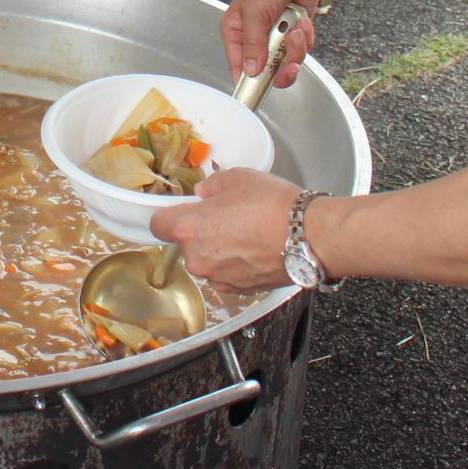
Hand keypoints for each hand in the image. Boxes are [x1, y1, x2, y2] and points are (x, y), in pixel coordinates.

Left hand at [150, 169, 302, 292]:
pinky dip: (235, 263)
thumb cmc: (273, 205)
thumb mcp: (236, 178)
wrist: (310, 236)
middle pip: (185, 244)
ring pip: (207, 260)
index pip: (157, 224)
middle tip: (225, 216)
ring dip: (218, 249)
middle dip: (199, 231)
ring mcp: (219, 278)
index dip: (168, 214)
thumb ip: (211, 187)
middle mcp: (198, 259)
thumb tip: (204, 194)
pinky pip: (227, 273)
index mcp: (189, 229)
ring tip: (245, 232)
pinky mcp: (239, 290)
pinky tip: (255, 248)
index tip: (179, 210)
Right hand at [221, 0, 318, 90]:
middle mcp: (255, 38)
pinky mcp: (294, 34)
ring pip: (288, 62)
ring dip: (296, 47)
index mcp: (236, 33)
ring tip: (296, 28)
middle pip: (267, 70)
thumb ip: (252, 44)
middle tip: (288, 58)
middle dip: (282, 64)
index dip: (248, 82)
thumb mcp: (254, 13)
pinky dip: (305, 37)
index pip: (238, 66)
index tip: (257, 94)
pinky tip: (301, 21)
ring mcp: (276, 37)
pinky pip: (302, 50)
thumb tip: (251, 70)